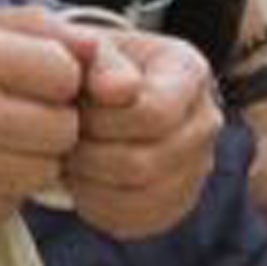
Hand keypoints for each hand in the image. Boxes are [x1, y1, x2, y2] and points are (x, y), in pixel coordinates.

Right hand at [0, 5, 87, 234]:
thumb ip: (28, 27)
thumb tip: (97, 46)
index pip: (66, 73)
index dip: (55, 76)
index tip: (30, 77)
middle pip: (65, 128)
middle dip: (48, 120)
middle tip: (10, 111)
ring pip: (45, 171)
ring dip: (27, 157)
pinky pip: (13, 203)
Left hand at [60, 29, 218, 239]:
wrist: (93, 85)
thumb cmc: (89, 61)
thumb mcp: (88, 44)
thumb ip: (101, 58)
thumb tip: (118, 89)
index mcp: (189, 70)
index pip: (154, 113)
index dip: (103, 117)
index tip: (72, 103)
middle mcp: (204, 121)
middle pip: (146, 161)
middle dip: (91, 151)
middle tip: (62, 135)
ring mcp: (195, 167)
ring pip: (141, 196)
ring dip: (91, 180)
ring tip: (69, 154)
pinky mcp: (175, 202)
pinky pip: (136, 221)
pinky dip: (97, 204)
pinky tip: (80, 178)